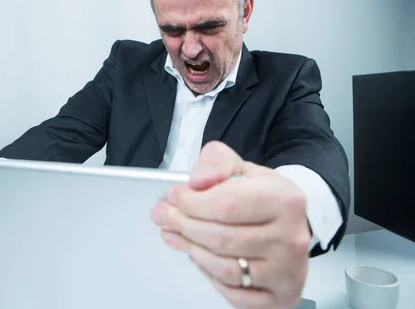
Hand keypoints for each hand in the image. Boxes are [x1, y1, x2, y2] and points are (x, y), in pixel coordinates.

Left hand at [151, 142, 310, 308]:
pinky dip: (210, 276)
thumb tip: (198, 180)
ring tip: (176, 234)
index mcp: (285, 201)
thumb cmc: (264, 196)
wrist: (291, 221)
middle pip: (221, 238)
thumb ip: (216, 162)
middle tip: (165, 216)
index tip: (174, 197)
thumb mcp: (242, 168)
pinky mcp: (281, 295)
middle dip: (184, 226)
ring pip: (225, 269)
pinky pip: (234, 293)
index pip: (226, 205)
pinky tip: (200, 257)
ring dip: (192, 250)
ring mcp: (287, 271)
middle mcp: (291, 238)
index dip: (191, 202)